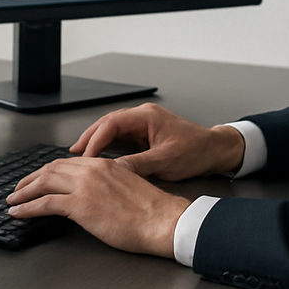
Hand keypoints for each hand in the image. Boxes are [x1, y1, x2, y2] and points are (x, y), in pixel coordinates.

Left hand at [6, 157, 188, 256]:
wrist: (163, 221)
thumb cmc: (152, 212)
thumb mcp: (127, 189)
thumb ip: (107, 187)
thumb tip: (95, 196)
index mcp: (104, 165)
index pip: (67, 164)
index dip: (48, 171)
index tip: (38, 179)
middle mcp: (91, 170)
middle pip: (51, 169)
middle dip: (31, 179)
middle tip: (19, 189)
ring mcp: (84, 186)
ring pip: (44, 182)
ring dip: (24, 192)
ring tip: (13, 200)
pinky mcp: (80, 205)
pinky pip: (45, 203)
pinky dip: (27, 207)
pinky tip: (18, 213)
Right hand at [70, 102, 244, 181]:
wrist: (216, 150)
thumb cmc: (197, 151)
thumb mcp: (166, 161)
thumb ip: (138, 165)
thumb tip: (115, 171)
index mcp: (147, 117)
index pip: (112, 124)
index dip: (95, 139)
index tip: (85, 155)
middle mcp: (142, 117)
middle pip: (107, 124)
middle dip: (89, 138)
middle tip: (73, 154)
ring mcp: (143, 126)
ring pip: (112, 131)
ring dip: (96, 143)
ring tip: (80, 156)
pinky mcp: (145, 136)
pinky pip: (120, 139)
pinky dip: (107, 147)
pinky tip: (99, 158)